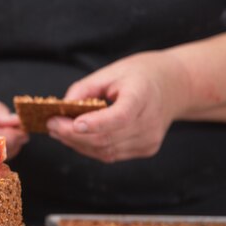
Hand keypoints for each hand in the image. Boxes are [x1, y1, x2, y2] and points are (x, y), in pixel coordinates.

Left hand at [47, 51, 190, 162]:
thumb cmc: (139, 75)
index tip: (73, 123)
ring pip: (105, 150)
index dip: (97, 123)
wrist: (175, 86)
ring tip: (58, 130)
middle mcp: (149, 122)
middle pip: (106, 138)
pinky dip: (89, 147)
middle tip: (50, 124)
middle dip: (72, 134)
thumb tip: (61, 108)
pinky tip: (76, 136)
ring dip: (77, 143)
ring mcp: (149, 140)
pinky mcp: (146, 149)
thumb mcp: (111, 72)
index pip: (121, 116)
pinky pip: (111, 154)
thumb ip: (84, 89)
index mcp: (143, 96)